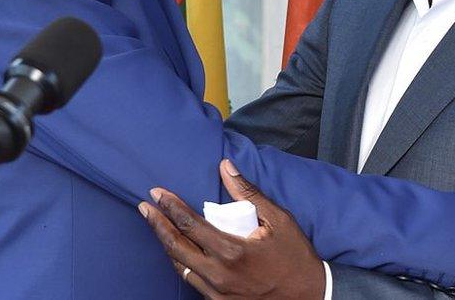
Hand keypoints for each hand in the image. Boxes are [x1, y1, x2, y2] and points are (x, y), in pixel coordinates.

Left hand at [139, 160, 324, 299]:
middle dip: (157, 224)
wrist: (309, 295)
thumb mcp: (278, 219)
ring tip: (158, 225)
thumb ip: (248, 193)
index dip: (170, 207)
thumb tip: (225, 167)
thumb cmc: (295, 256)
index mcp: (232, 251)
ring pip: (180, 267)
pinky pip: (192, 282)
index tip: (157, 193)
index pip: (189, 225)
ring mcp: (217, 293)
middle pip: (176, 246)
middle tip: (145, 207)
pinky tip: (178, 251)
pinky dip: (181, 264)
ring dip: (166, 244)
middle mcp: (219, 274)